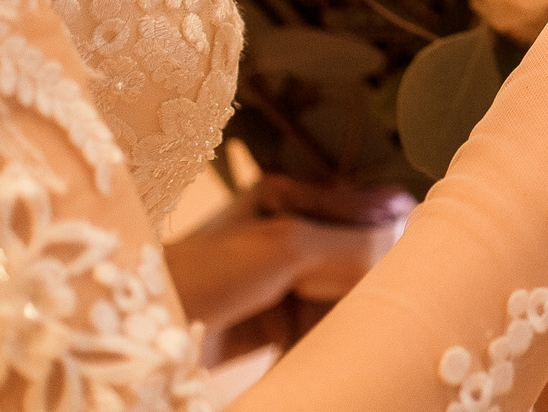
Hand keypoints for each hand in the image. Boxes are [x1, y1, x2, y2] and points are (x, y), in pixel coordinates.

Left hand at [164, 176, 406, 335]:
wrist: (135, 337)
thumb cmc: (200, 274)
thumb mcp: (285, 245)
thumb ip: (351, 246)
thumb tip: (402, 250)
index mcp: (286, 196)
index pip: (362, 213)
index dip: (389, 239)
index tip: (412, 268)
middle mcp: (283, 234)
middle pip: (352, 258)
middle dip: (365, 285)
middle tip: (378, 310)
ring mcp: (276, 281)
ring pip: (338, 296)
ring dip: (346, 318)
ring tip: (353, 334)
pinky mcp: (269, 324)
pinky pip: (317, 328)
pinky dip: (327, 341)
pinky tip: (327, 350)